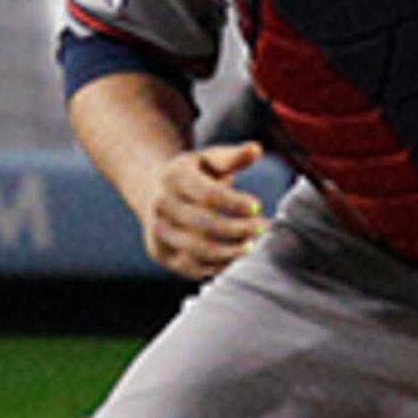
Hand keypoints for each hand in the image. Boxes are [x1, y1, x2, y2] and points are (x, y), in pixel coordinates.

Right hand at [139, 138, 267, 278]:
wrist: (154, 192)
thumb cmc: (193, 173)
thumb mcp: (209, 159)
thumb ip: (232, 156)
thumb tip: (256, 149)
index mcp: (173, 179)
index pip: (207, 195)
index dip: (234, 203)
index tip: (258, 206)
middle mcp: (160, 206)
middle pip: (203, 225)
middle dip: (238, 229)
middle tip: (263, 228)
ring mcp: (158, 233)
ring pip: (198, 251)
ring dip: (230, 252)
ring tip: (253, 246)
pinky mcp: (161, 254)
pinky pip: (192, 267)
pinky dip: (218, 266)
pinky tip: (237, 258)